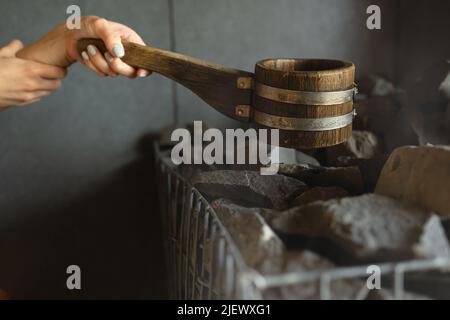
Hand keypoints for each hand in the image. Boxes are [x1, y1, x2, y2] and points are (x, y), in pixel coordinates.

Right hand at [0, 40, 65, 108]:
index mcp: (31, 70)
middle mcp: (33, 84)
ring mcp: (29, 95)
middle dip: (55, 79)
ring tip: (39, 80)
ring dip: (46, 86)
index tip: (60, 67)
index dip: (61, 70)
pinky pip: (37, 98)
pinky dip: (37, 93)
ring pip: (47, 92)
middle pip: (57, 84)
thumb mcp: (1, 55)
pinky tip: (29, 87)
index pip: (58, 72)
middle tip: (51, 74)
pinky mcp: (23, 102)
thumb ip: (13, 47)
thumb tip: (18, 44)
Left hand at [17, 16, 151, 78]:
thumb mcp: (99, 25)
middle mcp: (124, 52)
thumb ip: (111, 37)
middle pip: (132, 70)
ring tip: (89, 48)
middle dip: (118, 66)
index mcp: (130, 39)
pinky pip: (103, 74)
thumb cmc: (84, 26)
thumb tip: (119, 53)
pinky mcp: (103, 67)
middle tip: (109, 57)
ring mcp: (114, 61)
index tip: (140, 72)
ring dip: (100, 62)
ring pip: (115, 73)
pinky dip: (92, 65)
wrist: (65, 36)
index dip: (145, 67)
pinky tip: (85, 54)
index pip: (145, 56)